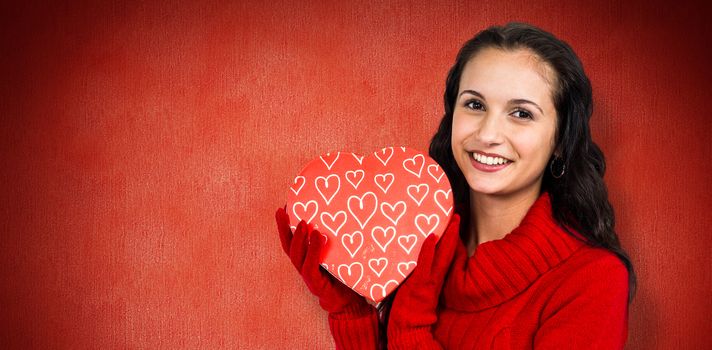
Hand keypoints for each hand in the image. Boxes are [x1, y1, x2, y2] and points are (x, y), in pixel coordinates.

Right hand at [276, 207, 372, 315]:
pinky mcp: (315, 283)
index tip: (283, 207)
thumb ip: (334, 239)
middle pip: (288, 246)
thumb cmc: (344, 275)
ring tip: (303, 223)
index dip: (284, 225)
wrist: (349, 302)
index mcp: (305, 258)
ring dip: (299, 238)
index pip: (290, 240)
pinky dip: (313, 251)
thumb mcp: (338, 254)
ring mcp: (308, 275)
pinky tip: (318, 237)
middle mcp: (303, 266)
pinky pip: (310, 266)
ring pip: (297, 256)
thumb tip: (343, 212)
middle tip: (284, 210)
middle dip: (284, 228)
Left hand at [387, 214, 461, 346]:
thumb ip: (419, 274)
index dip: (450, 239)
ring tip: (451, 221)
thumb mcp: (416, 288)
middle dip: (452, 233)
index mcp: (435, 278)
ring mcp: (429, 280)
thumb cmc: (409, 308)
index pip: (445, 255)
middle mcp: (435, 277)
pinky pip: (425, 264)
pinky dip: (428, 250)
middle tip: (456, 215)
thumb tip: (416, 259)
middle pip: (447, 252)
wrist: (409, 328)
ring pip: (441, 255)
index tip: (452, 224)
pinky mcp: (420, 284)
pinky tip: (432, 237)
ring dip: (446, 237)